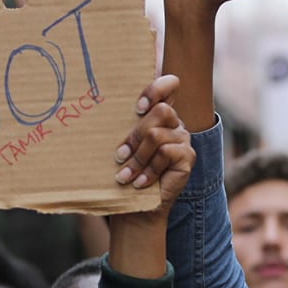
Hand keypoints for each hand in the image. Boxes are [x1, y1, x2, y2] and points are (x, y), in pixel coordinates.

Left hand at [113, 76, 193, 211]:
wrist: (138, 203)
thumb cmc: (127, 170)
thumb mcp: (124, 144)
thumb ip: (125, 124)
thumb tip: (100, 105)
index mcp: (159, 114)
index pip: (170, 84)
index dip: (156, 89)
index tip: (137, 108)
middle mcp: (174, 123)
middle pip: (161, 111)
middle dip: (135, 135)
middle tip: (119, 156)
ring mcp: (183, 139)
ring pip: (156, 135)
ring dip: (137, 158)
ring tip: (124, 176)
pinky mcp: (188, 157)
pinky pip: (165, 153)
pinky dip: (148, 170)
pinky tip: (140, 183)